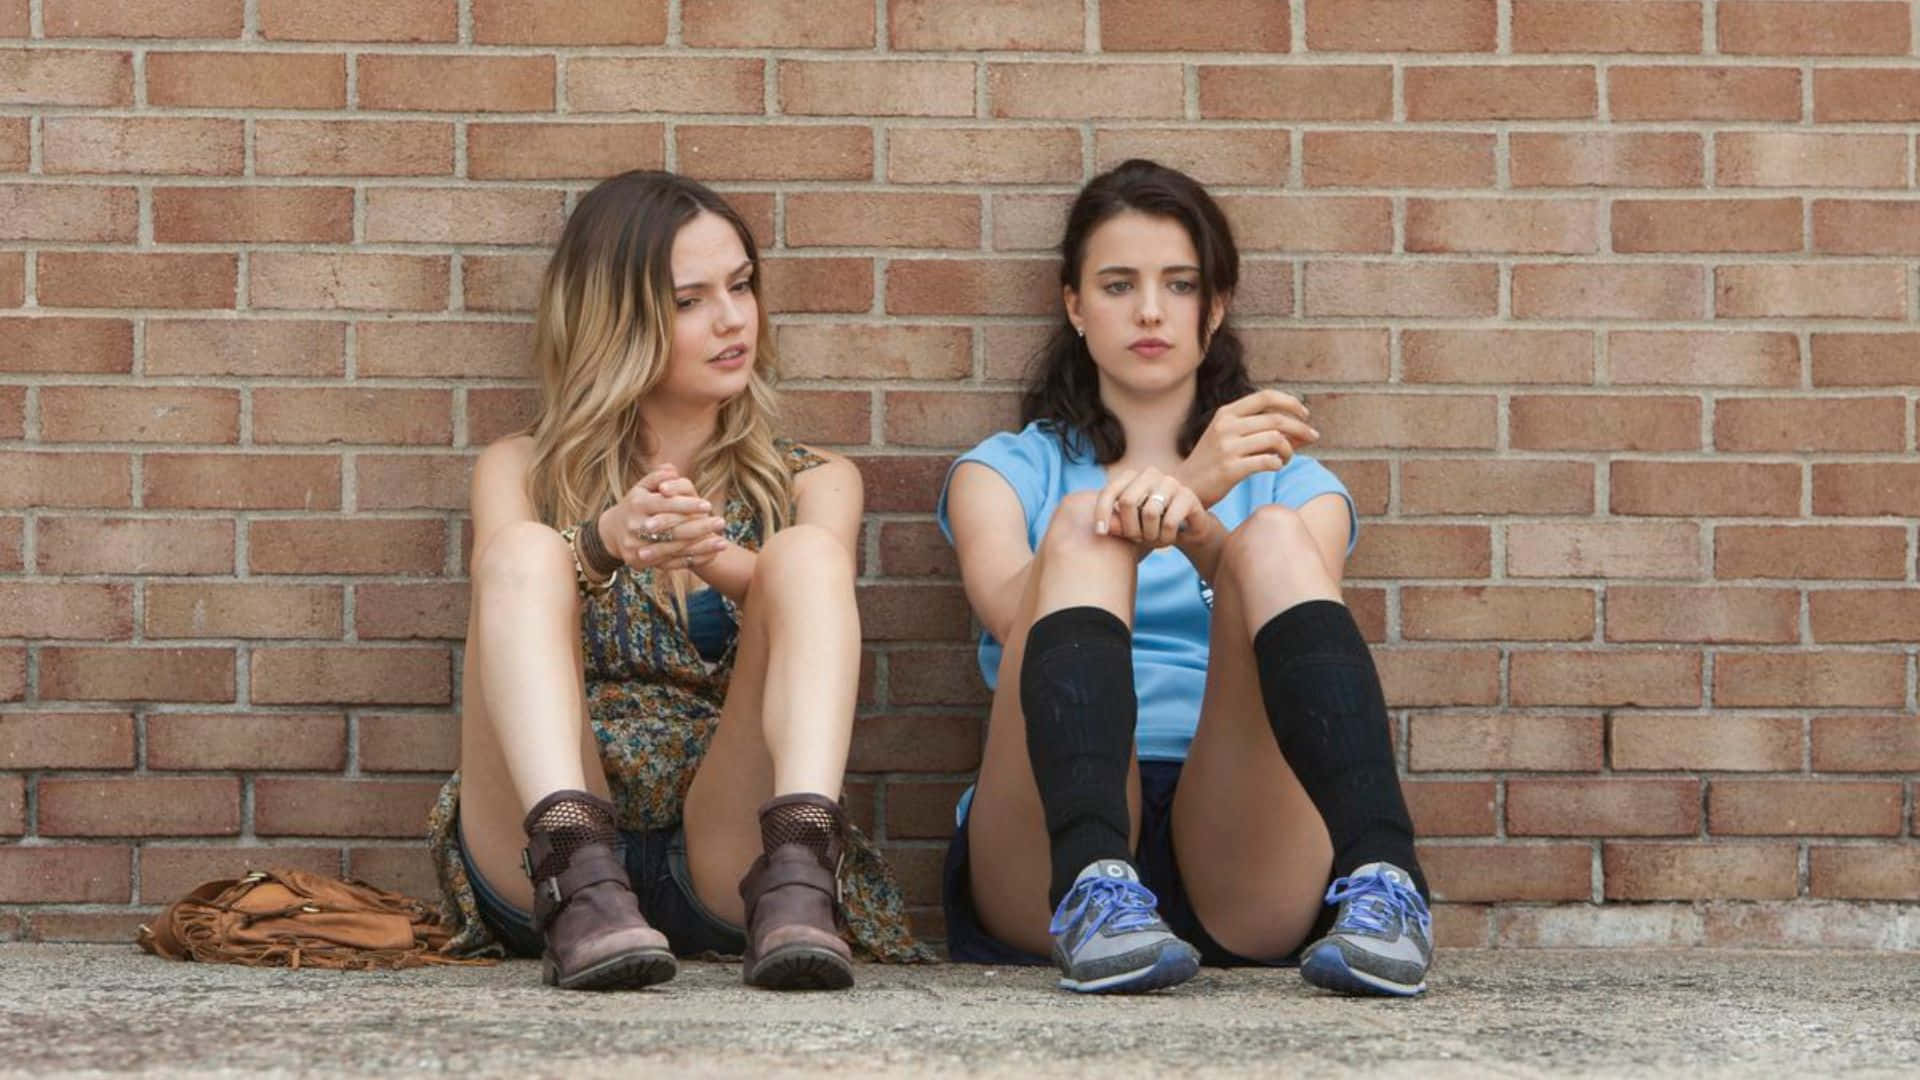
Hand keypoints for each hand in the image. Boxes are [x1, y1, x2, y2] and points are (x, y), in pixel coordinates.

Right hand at [599, 465, 727, 571]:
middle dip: (698, 527)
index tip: (708, 505)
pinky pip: (670, 563)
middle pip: (670, 528)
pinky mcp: (641, 563)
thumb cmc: (635, 505)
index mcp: (636, 504)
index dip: (686, 505)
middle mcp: (635, 527)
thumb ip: (657, 476)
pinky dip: (692, 560)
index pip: (664, 504)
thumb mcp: (641, 487)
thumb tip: (672, 469)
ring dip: (700, 547)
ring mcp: (636, 547)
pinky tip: (711, 555)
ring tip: (723, 543)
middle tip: (721, 522)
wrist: (611, 533)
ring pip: (672, 548)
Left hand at [1093, 466, 1204, 551]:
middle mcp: (1150, 474)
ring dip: (1150, 534)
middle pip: (1127, 502)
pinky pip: (1170, 522)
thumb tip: (1103, 529)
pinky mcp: (1187, 495)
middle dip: (1130, 528)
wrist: (1188, 530)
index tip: (1100, 533)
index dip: (1102, 512)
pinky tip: (1169, 538)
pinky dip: (1166, 536)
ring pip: (1150, 513)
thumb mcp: (1130, 527)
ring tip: (1154, 538)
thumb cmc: (1152, 527)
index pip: (1110, 491)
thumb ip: (1116, 524)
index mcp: (1133, 477)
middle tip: (1138, 539)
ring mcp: (1170, 482)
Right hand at [1173, 389, 1317, 507]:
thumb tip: (1304, 432)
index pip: (1266, 397)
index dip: (1290, 402)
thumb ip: (1262, 431)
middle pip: (1276, 420)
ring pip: (1276, 440)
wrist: (1185, 487)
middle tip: (1312, 437)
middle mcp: (1227, 426)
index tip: (1305, 414)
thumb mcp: (1230, 438)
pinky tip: (1276, 466)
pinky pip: (1268, 461)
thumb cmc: (1213, 462)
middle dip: (1300, 428)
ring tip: (1286, 458)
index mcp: (1226, 413)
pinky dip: (1278, 463)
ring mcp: (1227, 448)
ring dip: (1289, 450)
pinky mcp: (1230, 469)